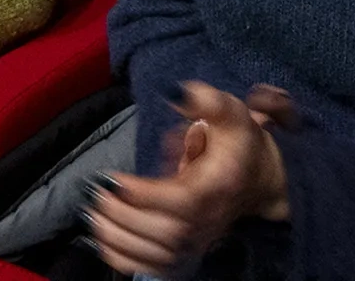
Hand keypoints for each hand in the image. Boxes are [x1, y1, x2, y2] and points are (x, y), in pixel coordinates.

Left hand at [87, 82, 288, 276]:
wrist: (260, 179)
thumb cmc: (239, 143)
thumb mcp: (230, 112)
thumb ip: (207, 100)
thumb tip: (175, 91)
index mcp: (216, 188)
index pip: (179, 201)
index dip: (143, 194)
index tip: (115, 178)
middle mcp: (207, 221)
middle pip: (163, 232)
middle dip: (124, 216)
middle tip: (98, 195)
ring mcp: (197, 241)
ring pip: (155, 254)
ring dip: (118, 238)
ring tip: (94, 215)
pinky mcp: (186, 252)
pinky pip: (153, 268)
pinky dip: (124, 259)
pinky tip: (103, 241)